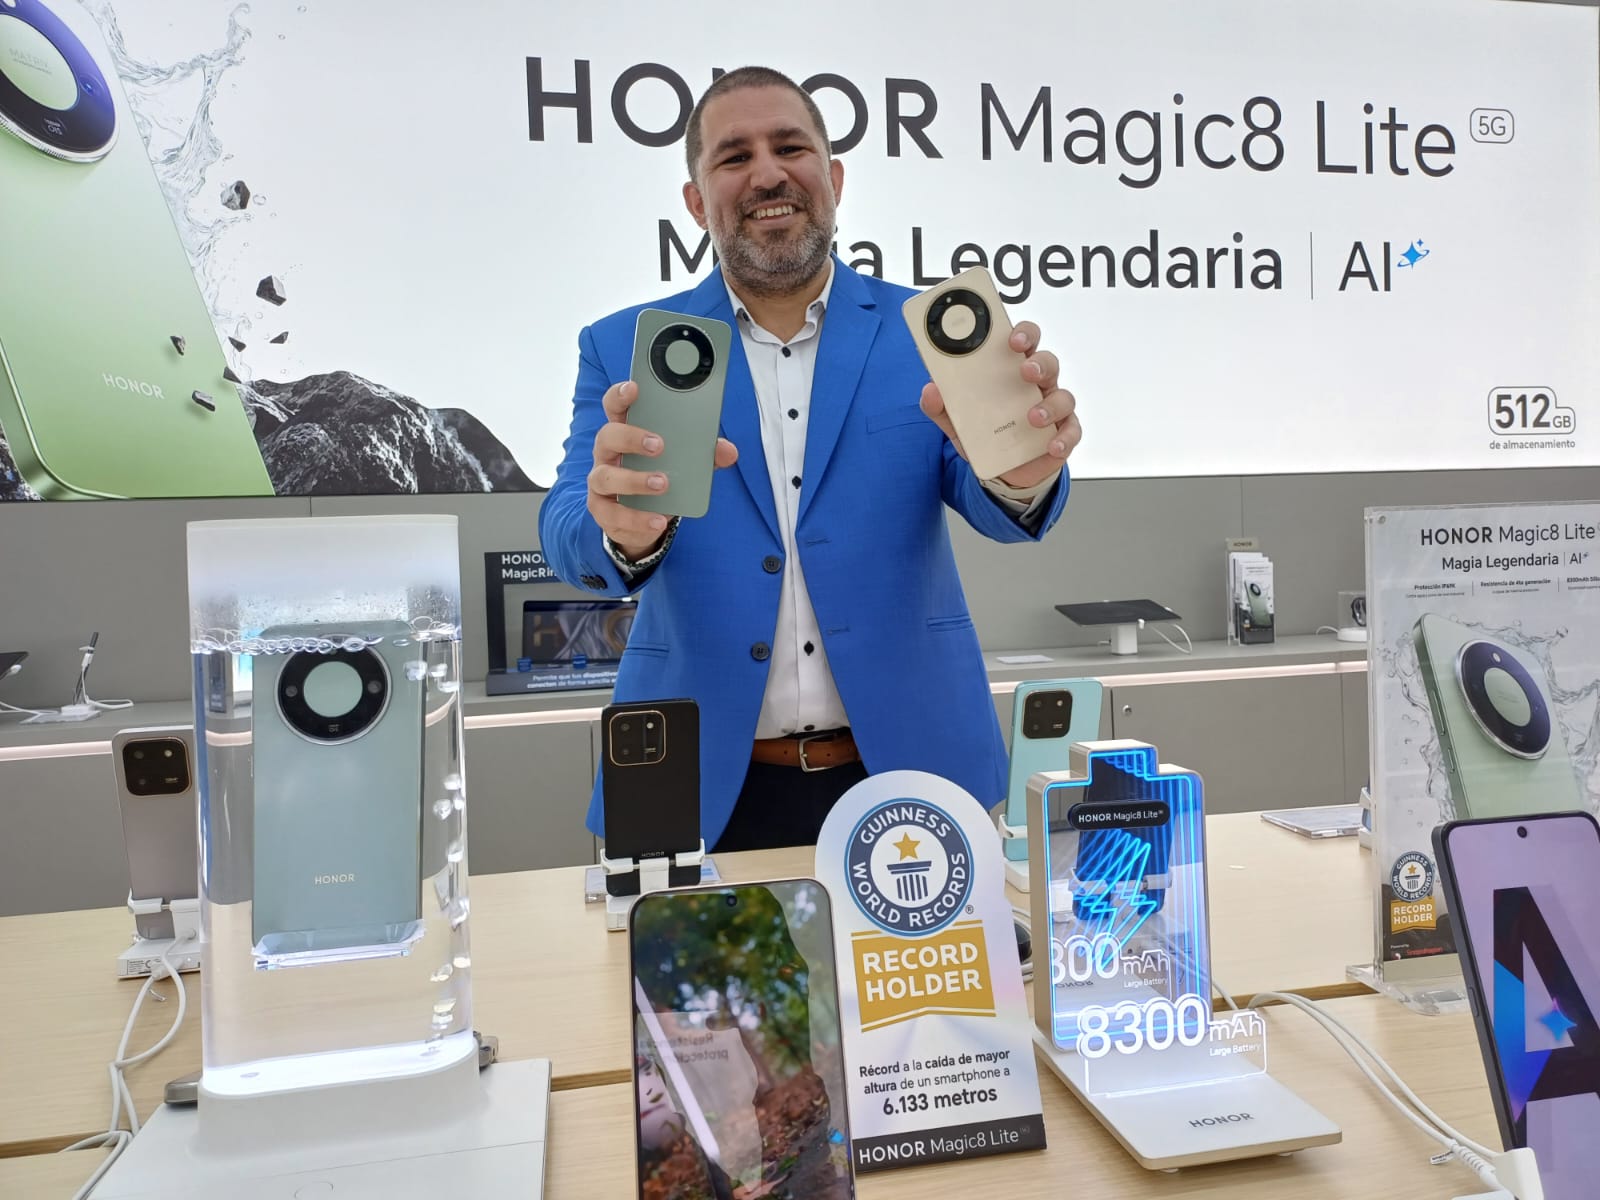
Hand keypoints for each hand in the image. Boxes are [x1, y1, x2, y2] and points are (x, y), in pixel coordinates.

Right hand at [587, 379, 738, 560]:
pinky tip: (659, 519)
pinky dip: (637, 517)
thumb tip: (728, 450)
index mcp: (626, 432)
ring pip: (606, 476)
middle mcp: (608, 454)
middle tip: (659, 445)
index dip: (621, 395)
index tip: (634, 388)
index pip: (615, 407)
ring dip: (634, 480)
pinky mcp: (603, 511)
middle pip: (607, 436)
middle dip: (631, 437)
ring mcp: (602, 482)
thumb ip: (705, 454)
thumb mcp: (685, 463)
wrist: (644, 520)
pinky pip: (614, 513)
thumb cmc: (661, 477)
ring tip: (663, 483)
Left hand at [919, 320, 1080, 490]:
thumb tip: (930, 391)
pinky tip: (1052, 446)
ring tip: (1032, 417)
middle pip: (1046, 361)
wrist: (1004, 472)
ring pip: (1063, 396)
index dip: (1022, 334)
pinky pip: (1071, 431)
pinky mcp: (1062, 433)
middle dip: (1038, 362)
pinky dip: (1063, 438)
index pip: (1022, 342)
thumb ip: (942, 407)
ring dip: (1050, 404)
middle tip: (1025, 370)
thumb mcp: (958, 422)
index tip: (1011, 338)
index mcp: (1011, 372)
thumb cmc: (986, 434)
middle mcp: (1036, 385)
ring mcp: (1052, 408)